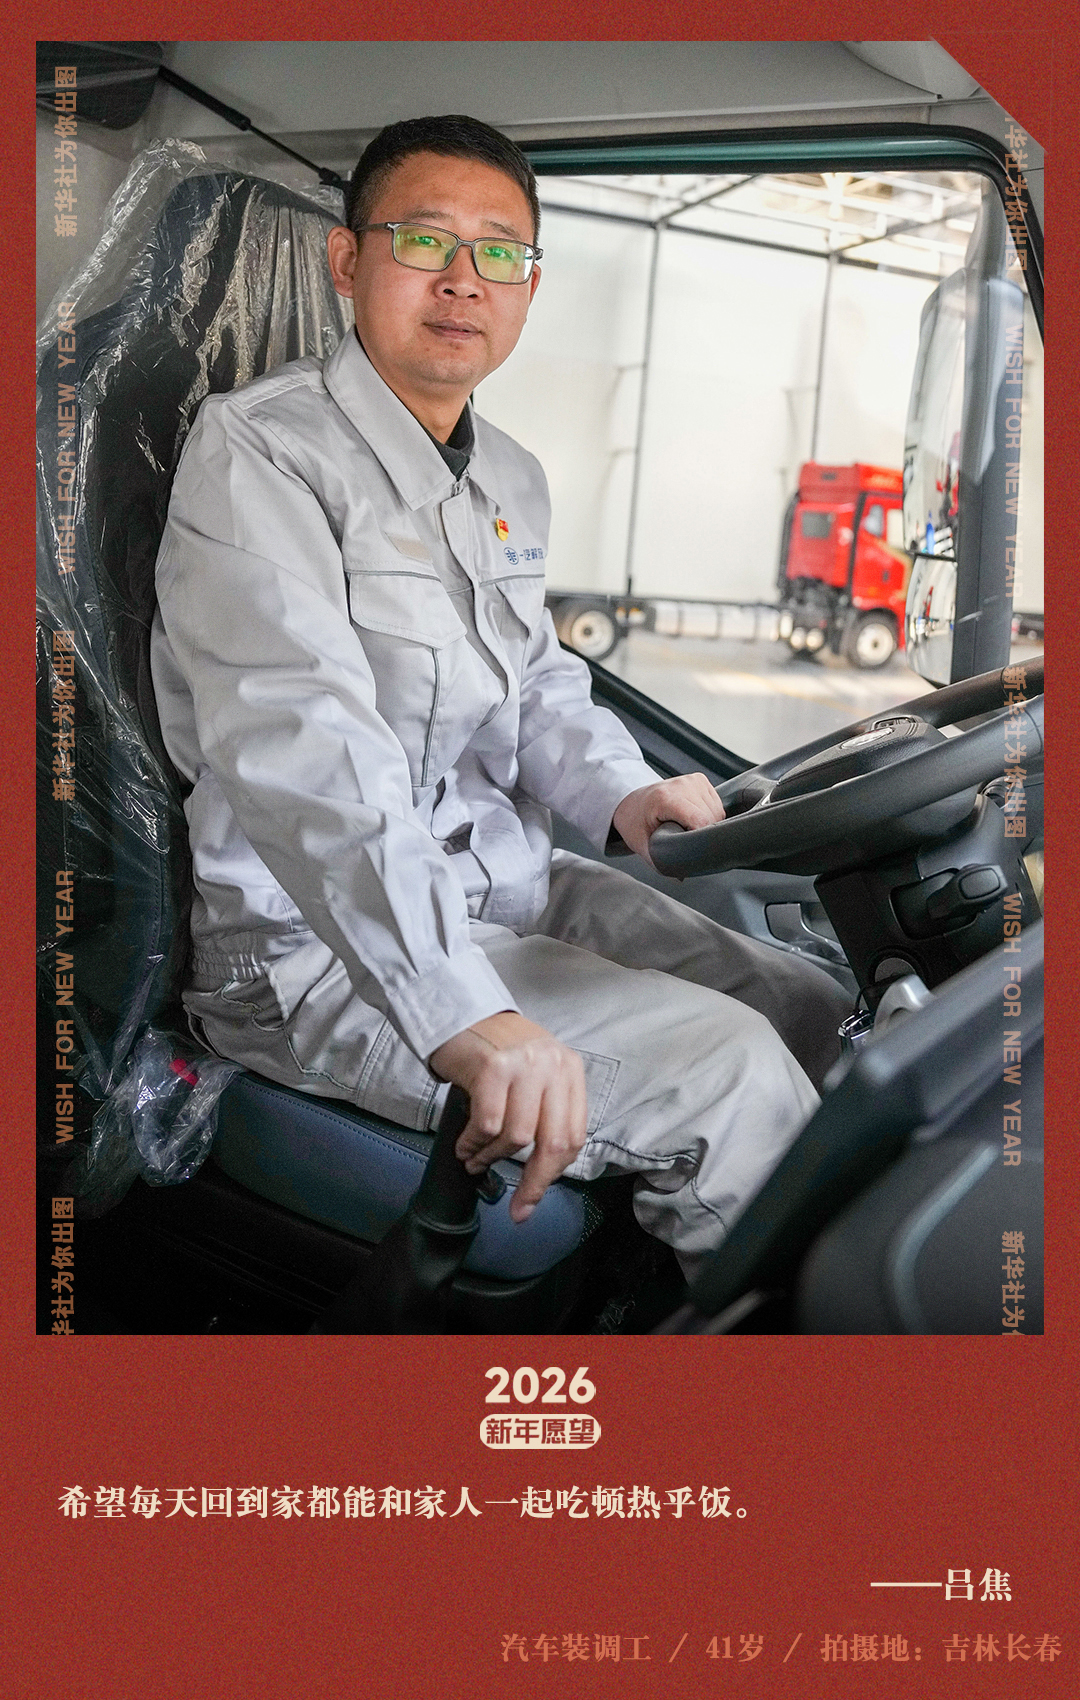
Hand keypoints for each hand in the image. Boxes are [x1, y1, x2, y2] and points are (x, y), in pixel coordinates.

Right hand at [429, 1012, 587, 1222]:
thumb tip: (539, 1175)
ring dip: (492, 1158)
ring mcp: (524, 1065)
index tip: (532, 1201)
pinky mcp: (493, 1067)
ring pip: (517, 1137)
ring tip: (476, 1160)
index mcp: (570, 1070)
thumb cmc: (495, 1051)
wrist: (458, 1012)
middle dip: (533, 1182)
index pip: (573, 1135)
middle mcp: (553, 1065)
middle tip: (517, 1206)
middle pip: (553, 1141)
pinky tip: (465, 1145)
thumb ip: (543, 1113)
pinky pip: (487, 1125)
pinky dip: (474, 1144)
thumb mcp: (533, 1075)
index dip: (554, 1175)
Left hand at [612, 773, 725, 867]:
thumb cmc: (634, 821)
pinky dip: (710, 816)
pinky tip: (692, 819)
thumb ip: (660, 861)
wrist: (631, 801)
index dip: (702, 839)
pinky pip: (716, 805)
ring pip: (718, 812)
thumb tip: (681, 876)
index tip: (696, 851)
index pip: (700, 820)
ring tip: (686, 829)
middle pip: (712, 817)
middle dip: (703, 835)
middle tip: (684, 840)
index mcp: (665, 798)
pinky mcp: (701, 780)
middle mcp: (682, 784)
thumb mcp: (641, 844)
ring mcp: (693, 780)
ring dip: (708, 826)